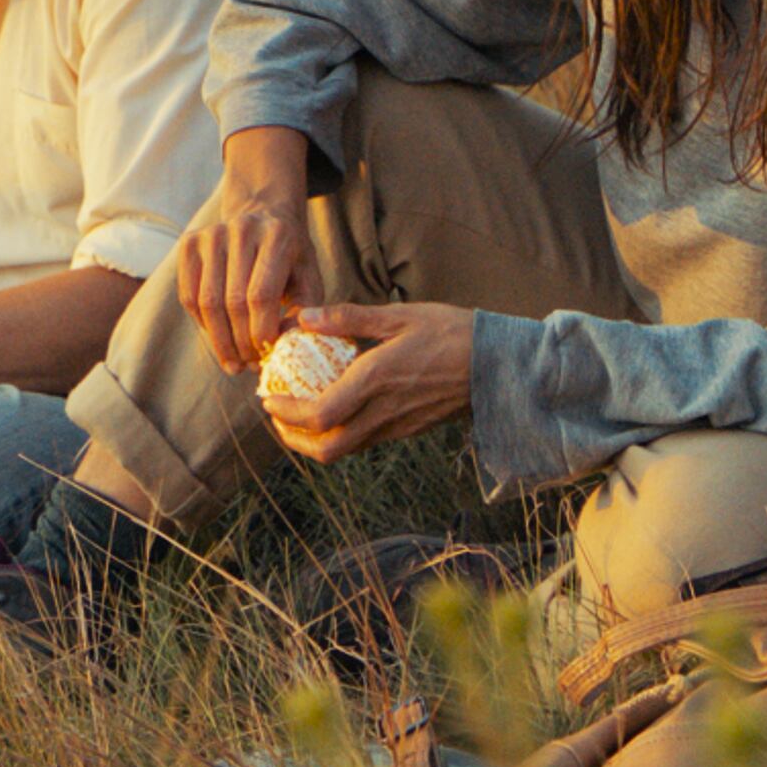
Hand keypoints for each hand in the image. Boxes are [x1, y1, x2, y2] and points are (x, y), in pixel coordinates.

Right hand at [178, 127, 314, 374]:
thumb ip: (305, 312)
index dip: (262, 332)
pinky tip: (218, 339)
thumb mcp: (309, 278)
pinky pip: (188, 295)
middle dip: (241, 342)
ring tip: (234, 362)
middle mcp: (241, 229)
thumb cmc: (290, 257)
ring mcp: (211, 234)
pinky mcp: (189, 242)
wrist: (263, 212)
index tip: (267, 356)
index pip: (261, 295)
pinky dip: (202, 325)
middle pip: (232, 301)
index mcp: (277, 235)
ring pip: (207, 302)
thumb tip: (283, 344)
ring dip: (219, 341)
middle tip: (250, 366)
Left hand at [261, 301, 474, 465]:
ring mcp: (397, 427)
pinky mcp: (407, 431)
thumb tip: (305, 316)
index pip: (320, 415)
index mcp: (376, 382)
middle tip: (276, 416)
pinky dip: (339, 434)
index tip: (268, 399)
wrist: (499, 365)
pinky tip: (334, 409)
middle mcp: (384, 413)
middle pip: (327, 448)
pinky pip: (364, 442)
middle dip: (293, 438)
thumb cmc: (451, 332)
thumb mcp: (399, 315)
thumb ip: (349, 318)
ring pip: (345, 451)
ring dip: (314, 440)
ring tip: (298, 415)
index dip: (286, 414)